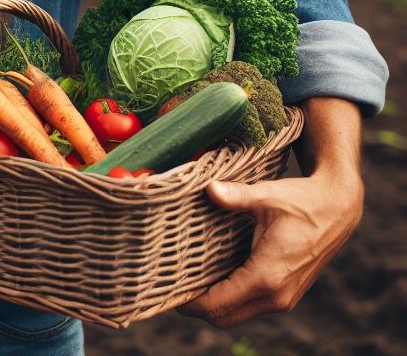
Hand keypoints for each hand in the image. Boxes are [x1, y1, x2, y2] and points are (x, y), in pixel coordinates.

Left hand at [179, 170, 363, 326]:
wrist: (337, 209)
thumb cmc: (301, 202)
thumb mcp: (265, 195)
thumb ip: (235, 195)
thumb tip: (208, 189)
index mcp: (267, 276)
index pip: (218, 304)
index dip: (191, 302)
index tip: (168, 288)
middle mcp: (275, 296)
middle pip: (224, 317)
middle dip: (196, 306)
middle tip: (171, 283)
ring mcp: (283, 299)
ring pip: (237, 314)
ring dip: (213, 303)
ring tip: (187, 279)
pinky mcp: (286, 294)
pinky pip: (250, 306)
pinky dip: (229, 299)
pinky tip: (213, 276)